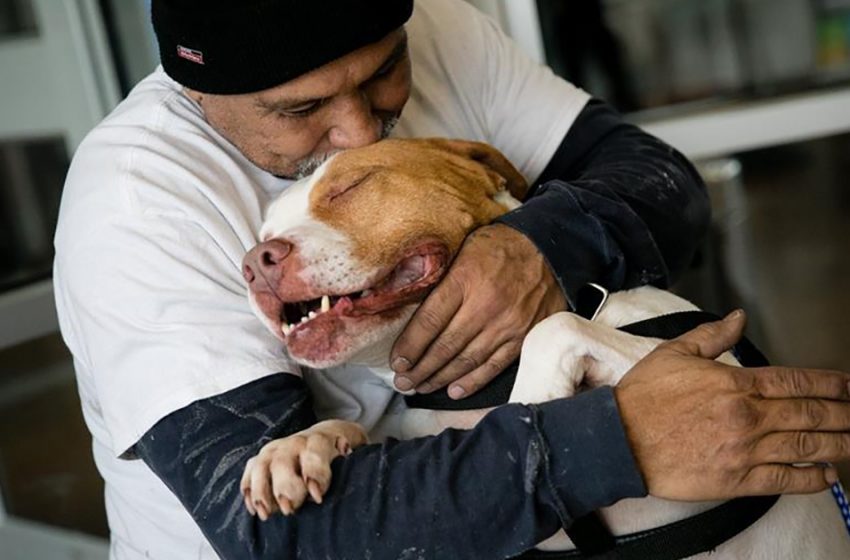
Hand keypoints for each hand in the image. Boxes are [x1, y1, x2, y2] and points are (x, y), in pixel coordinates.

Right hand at [240, 420, 366, 519]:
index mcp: (320, 440)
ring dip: (261, 491)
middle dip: (284, 486)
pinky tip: (254, 509)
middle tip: (289, 509)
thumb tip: (352, 464)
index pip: (315, 452)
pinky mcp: (262, 458)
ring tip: (267, 514)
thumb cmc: (342, 452)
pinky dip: (249, 490)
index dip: (315, 473)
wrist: (327, 436)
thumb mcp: (353, 453)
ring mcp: (276, 449)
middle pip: (283, 460)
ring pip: (261, 466)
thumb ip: (351, 461)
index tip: (317, 496)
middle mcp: (295, 442)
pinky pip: (250, 471)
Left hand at [390, 224, 566, 398]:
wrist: (548, 248)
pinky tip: (453, 391)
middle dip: (419, 368)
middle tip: (402, 382)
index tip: (396, 361)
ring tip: (420, 387)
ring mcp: (506, 324)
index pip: (429, 320)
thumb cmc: (499, 246)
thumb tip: (408, 300)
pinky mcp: (523, 337)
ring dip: (439, 378)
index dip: (410, 345)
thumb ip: (441, 275)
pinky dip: (472, 381)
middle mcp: (485, 305)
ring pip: (466, 360)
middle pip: (445, 346)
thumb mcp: (464, 247)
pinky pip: (493, 365)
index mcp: (465, 279)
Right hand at [615, 310, 849, 500]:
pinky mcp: (735, 480)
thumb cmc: (641, 398)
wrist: (618, 439)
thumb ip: (712, 335)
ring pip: (807, 447)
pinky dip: (811, 479)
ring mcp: (745, 451)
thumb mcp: (674, 353)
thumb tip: (738, 319)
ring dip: (839, 445)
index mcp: (736, 383)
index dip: (831, 384)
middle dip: (845, 414)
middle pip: (812, 415)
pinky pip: (785, 481)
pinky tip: (826, 476)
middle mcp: (748, 417)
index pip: (797, 382)